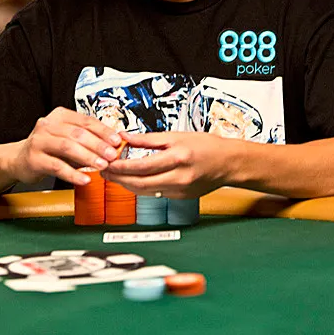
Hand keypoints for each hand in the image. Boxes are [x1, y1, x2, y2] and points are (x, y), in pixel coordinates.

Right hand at [9, 107, 121, 185]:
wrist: (19, 160)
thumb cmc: (49, 149)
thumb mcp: (69, 140)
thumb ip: (88, 141)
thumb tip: (113, 147)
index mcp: (60, 116)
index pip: (86, 121)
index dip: (103, 131)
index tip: (117, 140)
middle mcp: (47, 125)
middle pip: (77, 133)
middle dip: (98, 145)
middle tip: (112, 155)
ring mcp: (39, 141)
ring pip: (67, 147)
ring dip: (87, 157)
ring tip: (101, 166)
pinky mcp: (34, 159)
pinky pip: (57, 166)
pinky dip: (73, 174)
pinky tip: (84, 179)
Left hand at [102, 131, 231, 198]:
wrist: (228, 163)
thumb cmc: (207, 146)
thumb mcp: (177, 136)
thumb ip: (148, 139)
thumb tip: (126, 137)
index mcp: (177, 158)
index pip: (141, 166)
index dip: (121, 167)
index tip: (108, 163)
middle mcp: (178, 178)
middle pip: (140, 183)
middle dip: (119, 179)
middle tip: (105, 172)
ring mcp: (179, 191)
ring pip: (145, 191)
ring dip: (127, 185)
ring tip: (114, 176)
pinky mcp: (180, 198)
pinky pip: (155, 194)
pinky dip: (142, 187)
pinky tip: (134, 180)